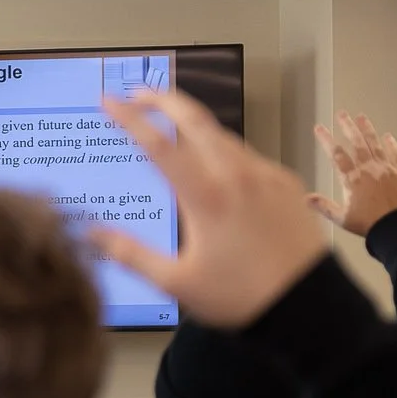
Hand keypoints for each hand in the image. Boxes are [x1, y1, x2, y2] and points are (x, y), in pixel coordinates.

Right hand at [91, 89, 326, 328]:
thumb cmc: (240, 297)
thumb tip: (88, 233)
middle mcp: (237, 176)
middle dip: (164, 100)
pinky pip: (247, 155)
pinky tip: (214, 163)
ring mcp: (265, 176)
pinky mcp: (285, 184)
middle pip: (195, 120)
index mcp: (206, 196)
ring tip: (171, 125)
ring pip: (223, 135)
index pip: (158, 144)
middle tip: (138, 92)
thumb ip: (129, 253)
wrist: (308, 304)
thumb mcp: (175, 281)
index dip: (129, 119)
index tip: (108, 102)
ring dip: (193, 124)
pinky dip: (223, 149)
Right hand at [308, 110, 396, 237]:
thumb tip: (305, 198)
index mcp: (352, 179)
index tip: (320, 129)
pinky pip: (395, 154)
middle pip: (357, 143)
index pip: (336, 154)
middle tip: (342, 114)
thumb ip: (323, 206)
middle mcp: (368, 169)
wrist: (394, 226)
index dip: (326, 139)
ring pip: (375, 144)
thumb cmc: (367, 223)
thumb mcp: (341, 217)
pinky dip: (392, 144)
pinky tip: (388, 136)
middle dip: (348, 127)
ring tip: (362, 118)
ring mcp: (385, 169)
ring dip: (368, 130)